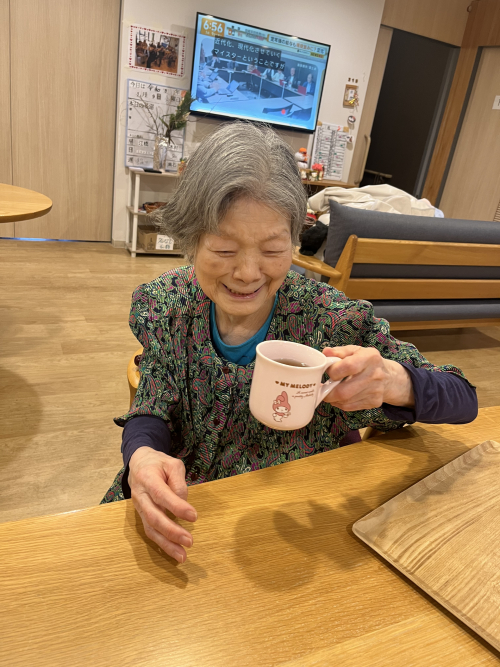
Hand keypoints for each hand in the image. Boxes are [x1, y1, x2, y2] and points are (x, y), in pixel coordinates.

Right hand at [129, 447, 196, 562]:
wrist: (138, 464)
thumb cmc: (158, 464)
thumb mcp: (172, 463)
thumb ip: (179, 481)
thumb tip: (183, 502)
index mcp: (147, 478)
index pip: (161, 495)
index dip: (177, 507)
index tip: (194, 516)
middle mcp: (140, 496)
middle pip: (154, 517)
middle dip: (172, 531)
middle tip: (189, 541)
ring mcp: (139, 508)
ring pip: (150, 529)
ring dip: (166, 544)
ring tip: (182, 556)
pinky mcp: (142, 516)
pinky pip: (150, 532)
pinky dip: (162, 544)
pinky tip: (174, 552)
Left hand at [322, 346, 413, 411]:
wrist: (389, 377)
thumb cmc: (367, 362)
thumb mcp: (356, 351)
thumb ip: (339, 351)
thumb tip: (326, 352)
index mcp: (370, 358)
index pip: (348, 366)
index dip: (333, 371)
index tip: (328, 371)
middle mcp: (375, 375)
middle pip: (344, 391)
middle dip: (328, 392)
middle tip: (322, 388)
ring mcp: (375, 391)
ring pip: (345, 401)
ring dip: (332, 398)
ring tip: (330, 390)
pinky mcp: (374, 402)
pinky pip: (349, 407)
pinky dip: (340, 403)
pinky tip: (340, 396)